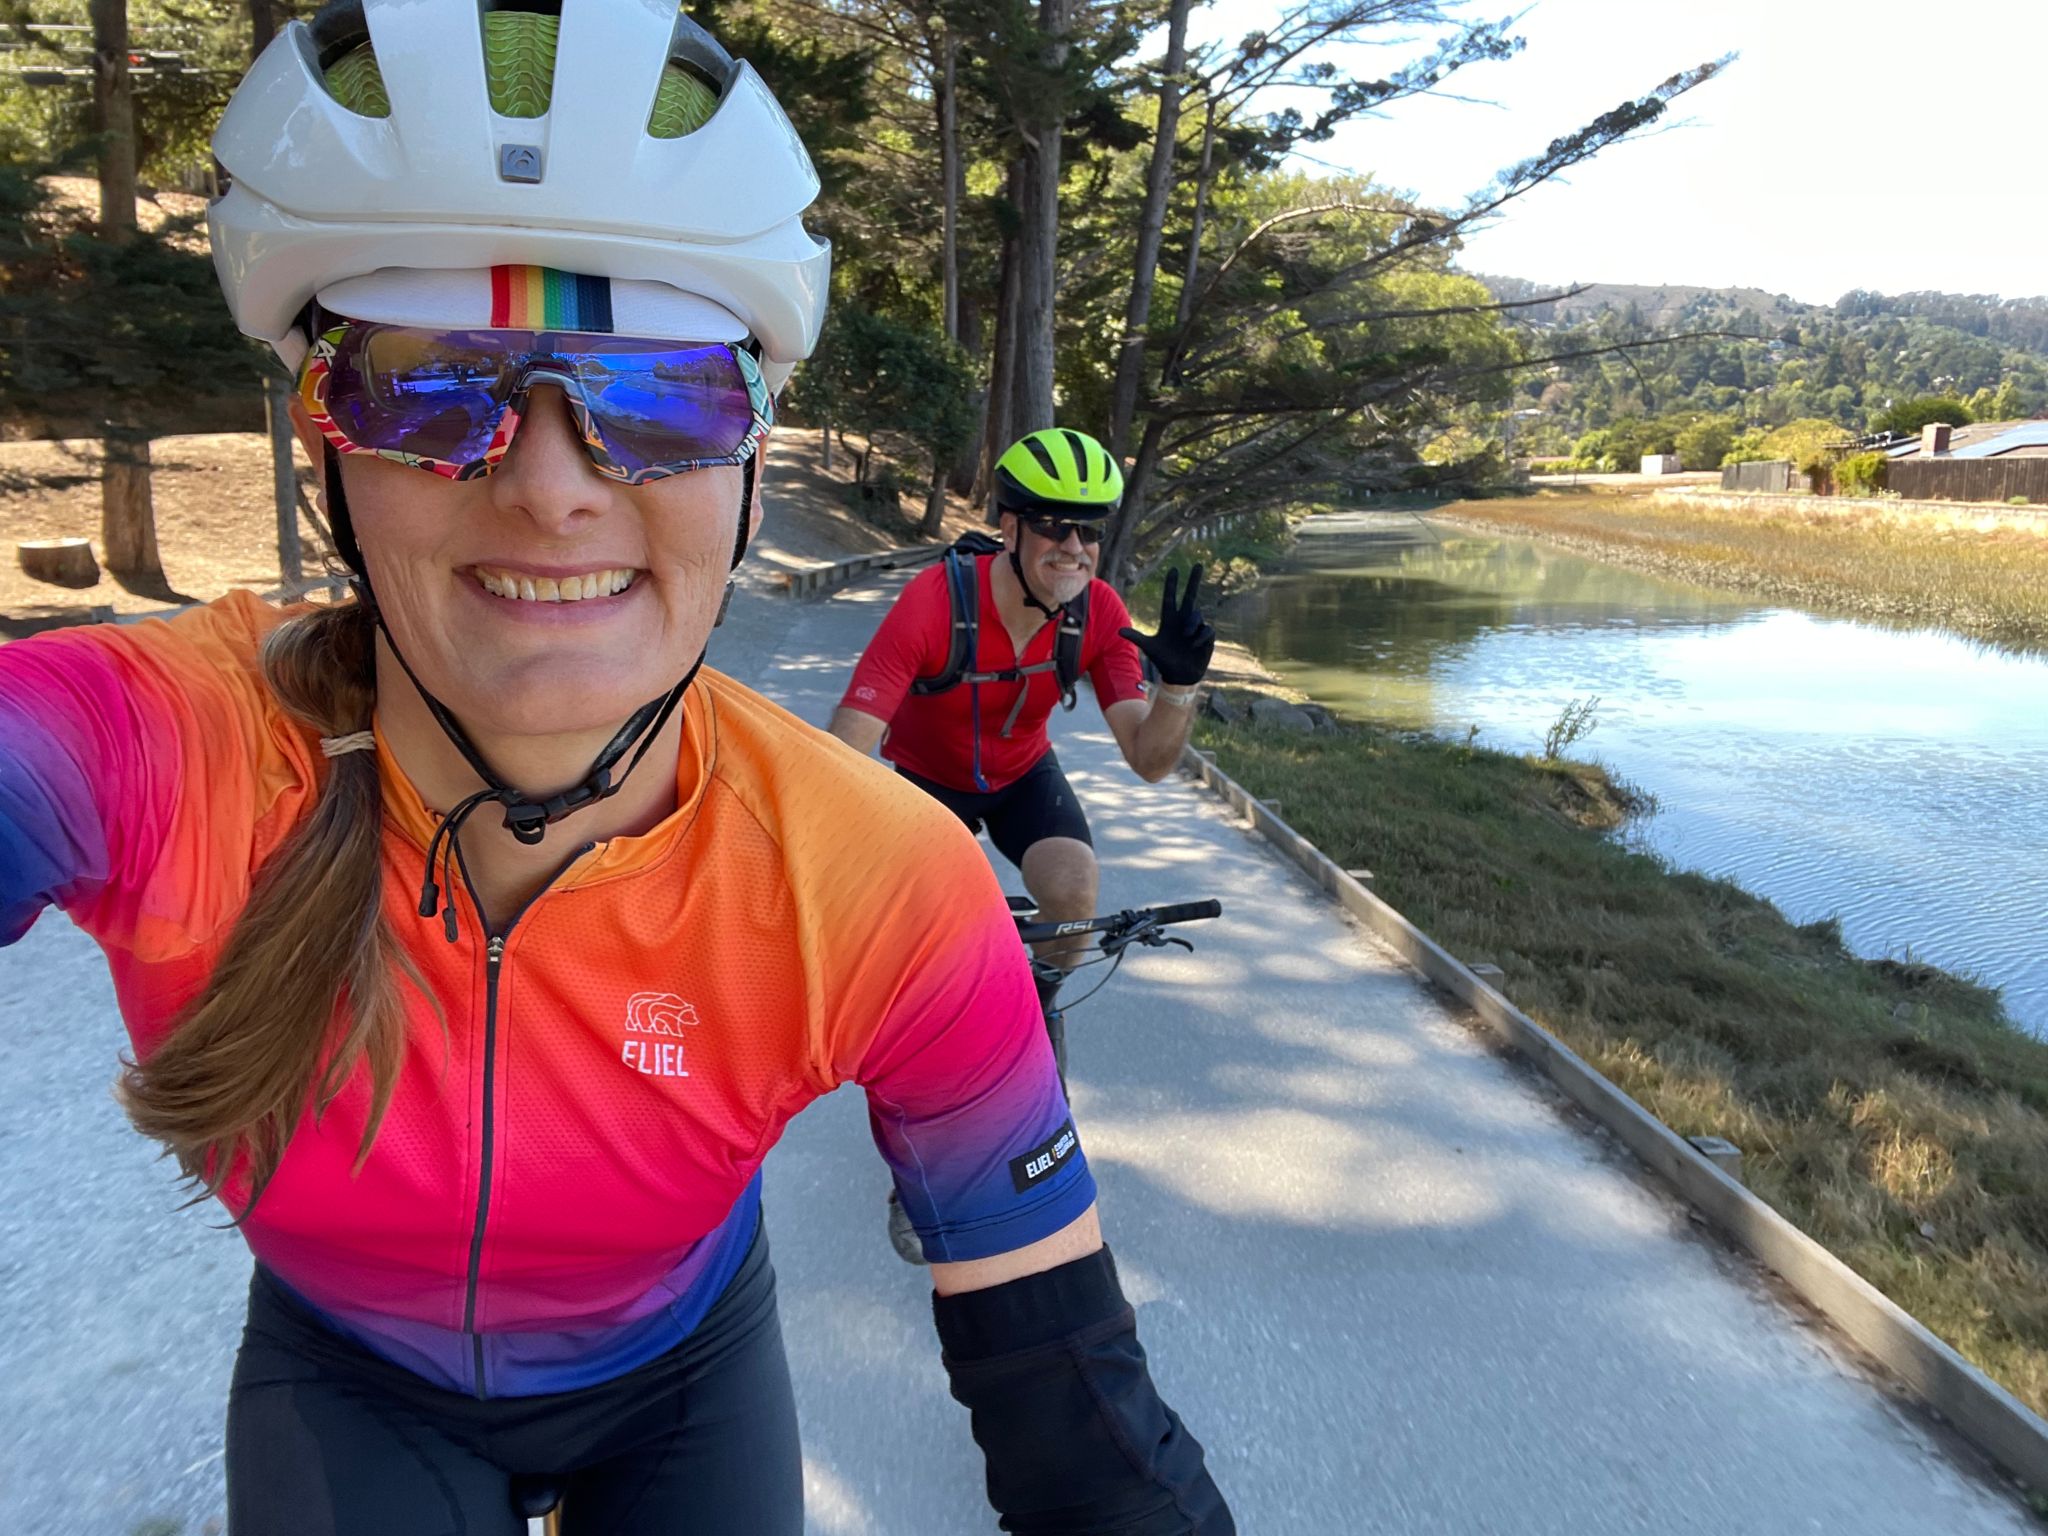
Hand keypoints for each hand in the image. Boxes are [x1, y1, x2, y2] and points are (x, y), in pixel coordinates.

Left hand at [1119, 563, 1214, 686]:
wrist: (1180, 675)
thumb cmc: (1163, 660)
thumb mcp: (1149, 647)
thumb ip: (1136, 637)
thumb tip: (1118, 631)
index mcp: (1170, 619)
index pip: (1170, 598)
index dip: (1172, 584)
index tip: (1174, 569)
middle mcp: (1183, 619)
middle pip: (1190, 595)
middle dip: (1194, 580)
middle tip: (1199, 564)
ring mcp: (1196, 627)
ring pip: (1196, 615)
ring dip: (1191, 625)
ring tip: (1185, 638)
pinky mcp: (1206, 636)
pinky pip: (1206, 629)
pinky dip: (1199, 636)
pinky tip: (1194, 645)